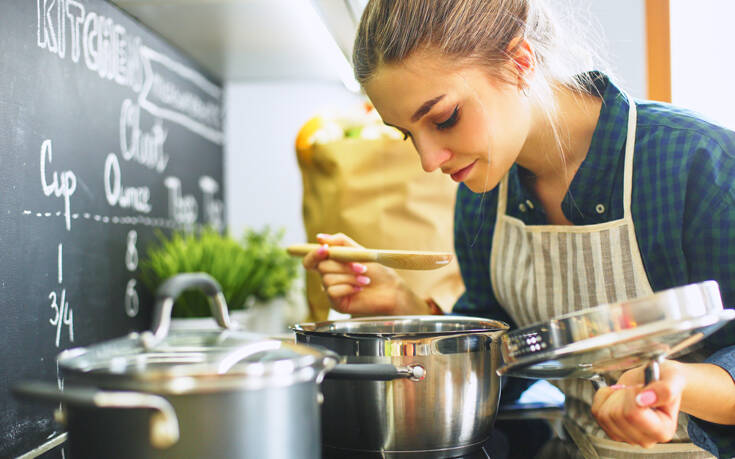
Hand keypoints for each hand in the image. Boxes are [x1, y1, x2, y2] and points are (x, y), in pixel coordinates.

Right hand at [301, 233, 429, 315]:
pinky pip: (332, 292)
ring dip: (349, 277)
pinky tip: (359, 289)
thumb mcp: (358, 251)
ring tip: (364, 280)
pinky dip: (348, 287)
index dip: (314, 254)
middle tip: (362, 268)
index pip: (311, 260)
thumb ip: (340, 242)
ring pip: (328, 280)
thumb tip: (319, 237)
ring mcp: (331, 290)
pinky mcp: (336, 303)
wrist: (390, 289)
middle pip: (322, 267)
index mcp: (331, 263)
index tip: (325, 249)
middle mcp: (328, 277)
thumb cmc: (376, 271)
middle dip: (343, 266)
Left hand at [591, 360, 685, 447]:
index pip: (633, 415)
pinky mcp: (612, 431)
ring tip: (627, 392)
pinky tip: (616, 395)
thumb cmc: (666, 380)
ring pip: (603, 415)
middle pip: (616, 415)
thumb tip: (644, 399)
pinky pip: (596, 412)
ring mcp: (628, 437)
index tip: (640, 387)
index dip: (631, 395)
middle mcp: (646, 439)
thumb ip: (665, 390)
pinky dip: (602, 398)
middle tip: (635, 389)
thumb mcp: (673, 378)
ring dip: (612, 396)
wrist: (656, 380)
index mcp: (663, 430)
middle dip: (622, 394)